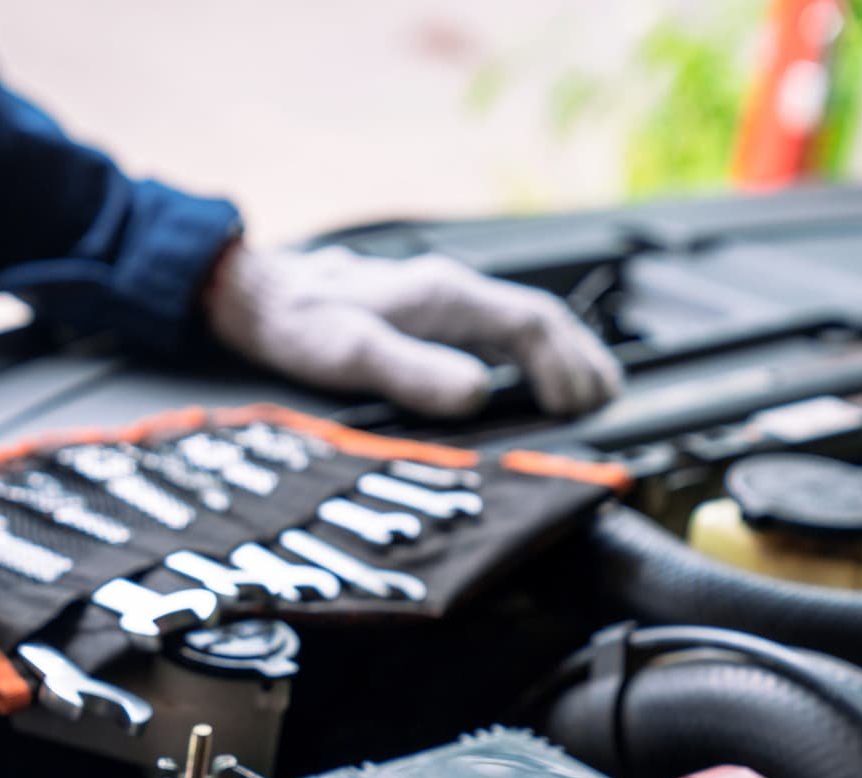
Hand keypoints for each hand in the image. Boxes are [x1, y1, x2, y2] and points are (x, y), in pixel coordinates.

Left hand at [205, 243, 621, 416]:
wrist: (255, 294)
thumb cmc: (297, 323)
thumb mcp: (349, 353)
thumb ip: (413, 372)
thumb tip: (478, 393)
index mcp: (443, 295)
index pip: (530, 323)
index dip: (564, 365)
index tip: (581, 405)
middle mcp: (449, 288)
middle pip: (538, 317)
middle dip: (579, 358)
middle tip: (607, 402)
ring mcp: (438, 296)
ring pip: (519, 319)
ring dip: (558, 353)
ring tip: (587, 391)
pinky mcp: (424, 308)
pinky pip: (493, 325)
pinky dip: (526, 351)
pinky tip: (528, 376)